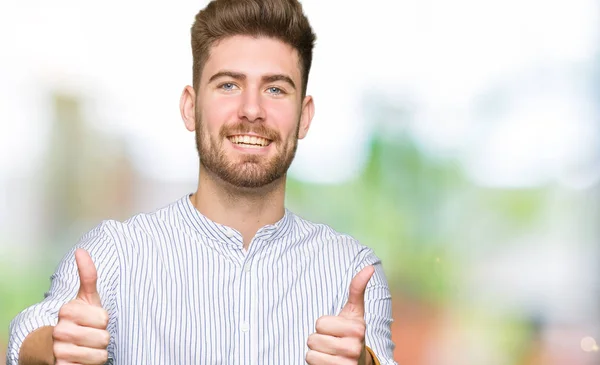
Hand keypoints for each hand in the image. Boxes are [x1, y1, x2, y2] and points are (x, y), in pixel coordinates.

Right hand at [52, 249, 109, 364]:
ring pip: (99, 354)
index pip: (104, 318)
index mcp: (66, 310)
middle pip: (103, 337)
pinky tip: (81, 359)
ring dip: (98, 353)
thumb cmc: (81, 319)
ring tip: (87, 348)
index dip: (103, 320)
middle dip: (102, 338)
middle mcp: (59, 330)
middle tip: (91, 336)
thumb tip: (81, 250)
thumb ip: (87, 275)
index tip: (92, 320)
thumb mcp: (87, 297)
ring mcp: (58, 350)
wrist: (59, 347)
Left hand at [306, 265, 374, 364]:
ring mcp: (346, 363)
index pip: (319, 323)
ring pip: (311, 353)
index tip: (336, 329)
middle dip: (318, 339)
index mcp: (357, 329)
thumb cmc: (351, 333)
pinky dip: (315, 363)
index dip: (323, 326)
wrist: (358, 362)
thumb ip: (357, 290)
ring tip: (330, 352)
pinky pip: (312, 363)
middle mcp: (354, 347)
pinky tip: (328, 362)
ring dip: (316, 352)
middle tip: (332, 342)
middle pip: (313, 338)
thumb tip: (369, 267)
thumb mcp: (355, 312)